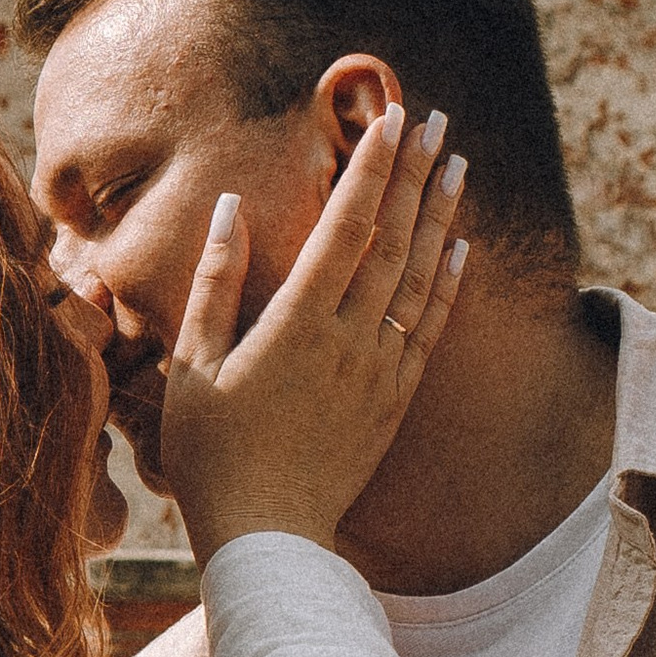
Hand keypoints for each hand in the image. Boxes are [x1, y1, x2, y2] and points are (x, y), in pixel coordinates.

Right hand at [159, 107, 466, 563]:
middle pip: (394, 240)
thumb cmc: (213, 454)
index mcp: (297, 324)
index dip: (372, 168)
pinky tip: (462, 250)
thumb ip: (216, 282)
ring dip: (441, 217)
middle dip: (416, 175)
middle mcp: (350, 340)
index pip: (346, 226)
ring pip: (421, 278)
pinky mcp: (393, 402)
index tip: (390, 118)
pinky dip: (448, 286)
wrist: (266, 538)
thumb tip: (230, 207)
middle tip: (435, 120)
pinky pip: (429, 330)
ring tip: (458, 164)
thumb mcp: (193, 365)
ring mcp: (379, 372)